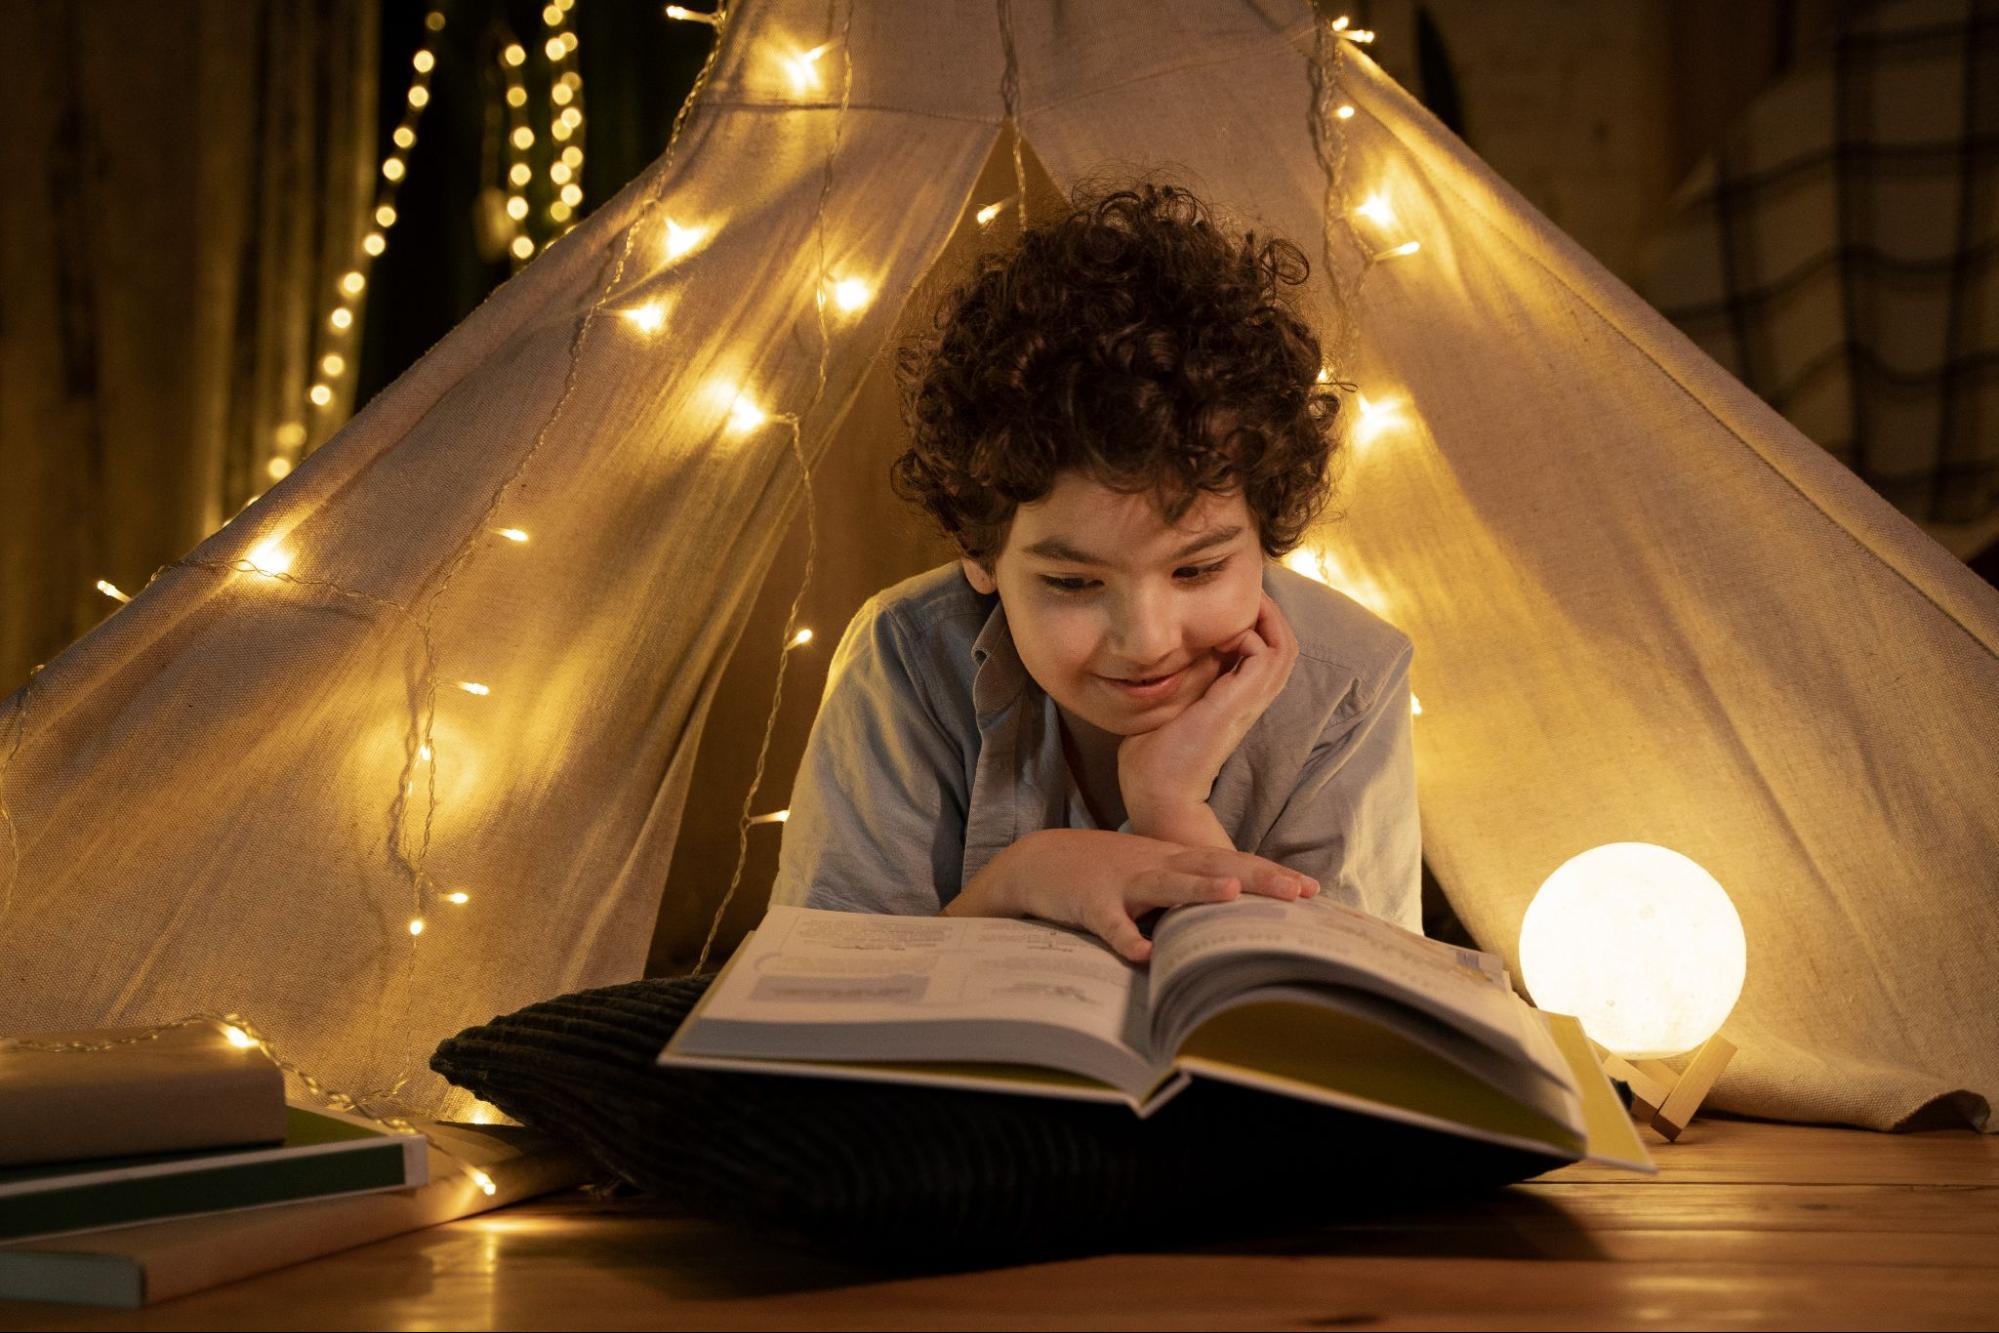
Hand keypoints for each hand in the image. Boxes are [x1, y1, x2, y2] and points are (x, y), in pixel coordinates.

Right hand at [946, 828, 1318, 962]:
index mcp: (1174, 858)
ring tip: (1231, 895)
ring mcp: (1122, 880)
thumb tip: (1238, 911)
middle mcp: (1155, 863)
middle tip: (1297, 890)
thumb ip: (1189, 888)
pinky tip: (1142, 954)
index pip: (1231, 863)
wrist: (1037, 861)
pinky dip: (1125, 937)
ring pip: (1165, 884)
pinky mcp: (1089, 902)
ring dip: (1197, 889)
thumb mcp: (1150, 874)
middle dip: (1256, 877)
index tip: (1312, 889)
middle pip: (1212, 866)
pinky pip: (1110, 924)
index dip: (1270, 874)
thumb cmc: (1102, 873)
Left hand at [1118, 589, 1299, 821]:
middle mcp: (1250, 697)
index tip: (1220, 602)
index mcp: (1236, 696)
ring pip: (1284, 646)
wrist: (1157, 788)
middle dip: (1266, 611)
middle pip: (1283, 643)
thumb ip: (1179, 672)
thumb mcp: (1168, 699)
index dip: (1250, 620)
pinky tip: (1221, 632)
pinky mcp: (1241, 701)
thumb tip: (1172, 640)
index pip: (1262, 648)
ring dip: (1266, 618)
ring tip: (1240, 602)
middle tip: (1240, 592)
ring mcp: (1250, 700)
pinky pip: (1269, 654)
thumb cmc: (1154, 751)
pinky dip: (1252, 634)